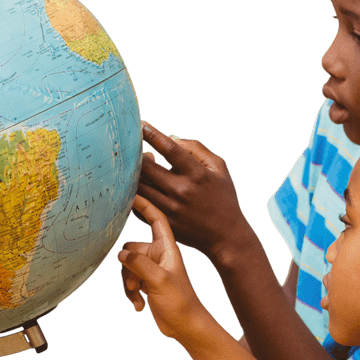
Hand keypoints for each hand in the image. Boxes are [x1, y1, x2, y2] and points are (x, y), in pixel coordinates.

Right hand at [119, 195, 208, 340]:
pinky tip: (139, 305)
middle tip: (133, 281)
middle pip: (132, 246)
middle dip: (127, 264)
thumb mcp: (159, 281)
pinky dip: (130, 291)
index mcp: (167, 247)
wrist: (186, 327)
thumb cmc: (181, 302)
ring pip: (127, 264)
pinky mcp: (146, 280)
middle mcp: (159, 254)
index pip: (155, 218)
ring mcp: (152, 267)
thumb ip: (139, 264)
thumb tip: (121, 253)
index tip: (130, 191)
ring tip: (138, 295)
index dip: (144, 203)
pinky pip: (128, 278)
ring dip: (127, 281)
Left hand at [137, 122, 251, 265]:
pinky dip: (136, 193)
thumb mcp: (219, 168)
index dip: (153, 134)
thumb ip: (197, 149)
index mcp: (196, 174)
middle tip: (138, 151)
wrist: (226, 235)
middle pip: (147, 167)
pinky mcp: (163, 221)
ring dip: (134, 174)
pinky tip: (139, 186)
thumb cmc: (223, 197)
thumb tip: (171, 137)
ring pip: (140, 186)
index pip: (170, 149)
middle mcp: (181, 190)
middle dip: (138, 155)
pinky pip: (140, 204)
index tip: (140, 124)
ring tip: (138, 168)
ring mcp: (170, 208)